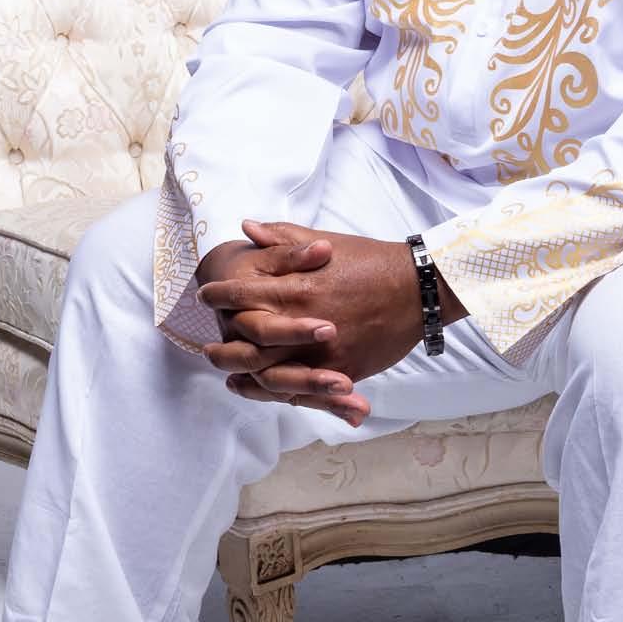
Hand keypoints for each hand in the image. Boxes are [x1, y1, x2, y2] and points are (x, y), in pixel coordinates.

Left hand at [201, 220, 437, 417]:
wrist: (418, 288)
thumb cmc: (371, 261)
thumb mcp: (325, 241)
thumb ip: (283, 239)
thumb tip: (247, 228)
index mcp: (297, 287)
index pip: (243, 294)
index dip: (220, 295)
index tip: (205, 294)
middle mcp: (303, 322)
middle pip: (247, 341)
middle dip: (223, 345)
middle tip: (205, 347)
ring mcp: (322, 352)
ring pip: (269, 371)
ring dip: (242, 373)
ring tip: (225, 373)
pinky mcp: (341, 371)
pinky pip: (302, 390)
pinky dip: (275, 393)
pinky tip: (257, 390)